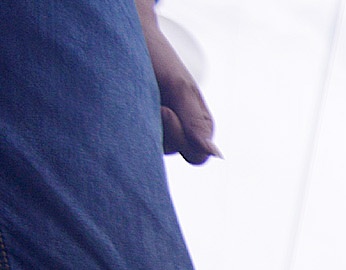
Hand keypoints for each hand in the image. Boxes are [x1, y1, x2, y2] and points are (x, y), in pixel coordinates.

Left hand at [142, 9, 218, 162]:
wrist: (128, 36)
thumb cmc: (158, 58)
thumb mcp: (180, 88)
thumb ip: (196, 121)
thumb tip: (215, 153)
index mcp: (199, 125)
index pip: (197, 155)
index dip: (180, 137)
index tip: (164, 110)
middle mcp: (181, 131)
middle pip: (176, 152)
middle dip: (163, 130)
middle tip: (151, 102)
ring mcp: (158, 129)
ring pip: (155, 146)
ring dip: (144, 125)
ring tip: (137, 97)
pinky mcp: (137, 124)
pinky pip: (135, 138)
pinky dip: (130, 124)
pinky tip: (127, 104)